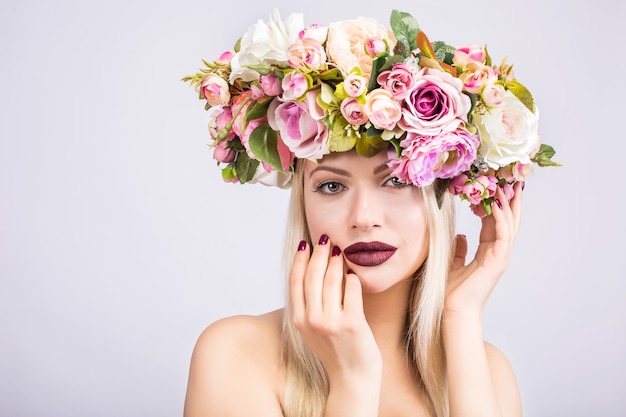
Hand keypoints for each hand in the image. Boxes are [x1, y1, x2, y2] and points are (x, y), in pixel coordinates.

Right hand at [289, 234, 381, 383]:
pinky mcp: (352, 324)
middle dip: (319, 253)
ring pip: (332, 280)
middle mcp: (312, 320)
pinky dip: (353, 278)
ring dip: (336, 262)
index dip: (300, 259)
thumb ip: (309, 306)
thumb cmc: (335, 351)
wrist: (352, 379)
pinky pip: (352, 290)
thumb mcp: (312, 329)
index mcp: (299, 320)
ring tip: (340, 252)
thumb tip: (312, 272)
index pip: (295, 281)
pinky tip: (353, 274)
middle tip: (326, 239)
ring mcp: (332, 322)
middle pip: (312, 276)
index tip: (305, 244)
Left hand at [445, 182, 522, 317]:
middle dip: (510, 200)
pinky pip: (502, 236)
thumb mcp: (452, 264)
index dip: (496, 204)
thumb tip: (461, 236)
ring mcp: (500, 257)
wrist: (454, 310)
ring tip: (508, 185)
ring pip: (509, 225)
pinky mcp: (498, 262)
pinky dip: (501, 219)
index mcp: (488, 252)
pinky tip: (497, 205)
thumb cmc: (452, 292)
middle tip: (512, 179)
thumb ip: (458, 250)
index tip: (495, 186)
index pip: (495, 222)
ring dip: (509, 205)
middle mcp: (497, 253)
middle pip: (508, 221)